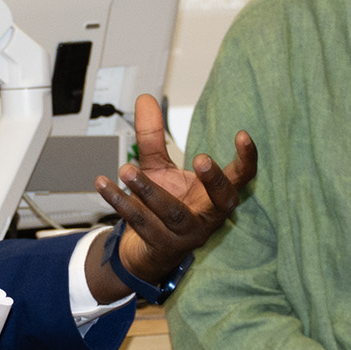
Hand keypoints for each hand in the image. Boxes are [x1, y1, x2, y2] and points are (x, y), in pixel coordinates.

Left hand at [86, 94, 256, 299]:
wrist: (145, 251)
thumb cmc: (163, 206)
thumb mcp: (159, 168)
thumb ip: (153, 136)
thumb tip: (144, 98)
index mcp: (215, 196)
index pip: (241, 177)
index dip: (247, 158)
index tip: (242, 135)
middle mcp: (208, 217)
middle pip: (222, 200)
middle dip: (213, 180)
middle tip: (200, 158)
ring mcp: (186, 235)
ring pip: (172, 212)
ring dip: (148, 190)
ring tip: (127, 169)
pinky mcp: (161, 247)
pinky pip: (141, 223)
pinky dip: (120, 202)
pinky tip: (104, 185)